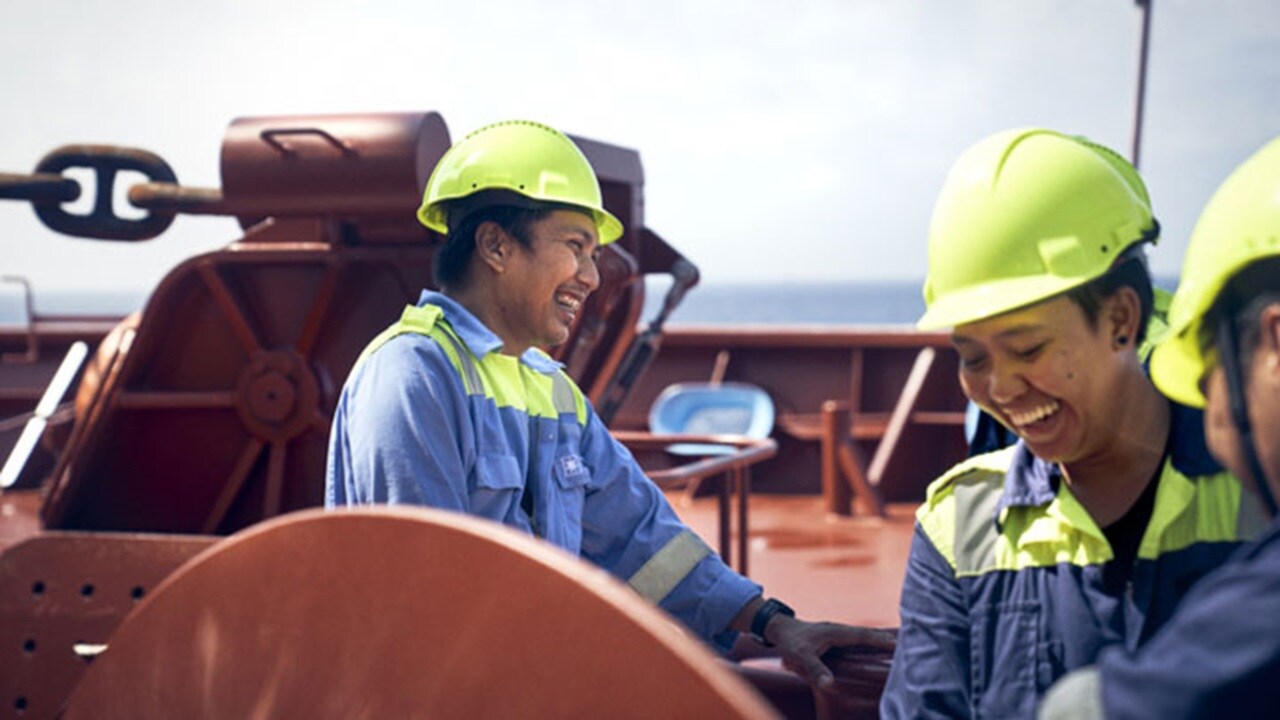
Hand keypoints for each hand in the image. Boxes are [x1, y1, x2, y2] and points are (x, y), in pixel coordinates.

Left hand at [765, 616, 895, 688]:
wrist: (780, 629)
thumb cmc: (791, 642)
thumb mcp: (800, 657)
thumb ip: (815, 669)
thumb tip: (830, 684)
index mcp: (836, 632)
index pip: (864, 636)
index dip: (880, 640)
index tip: (898, 644)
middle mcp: (841, 630)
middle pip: (869, 634)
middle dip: (887, 638)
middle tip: (910, 640)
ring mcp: (839, 633)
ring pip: (865, 636)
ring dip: (881, 639)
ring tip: (901, 644)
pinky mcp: (837, 637)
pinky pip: (859, 640)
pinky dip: (871, 642)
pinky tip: (879, 648)